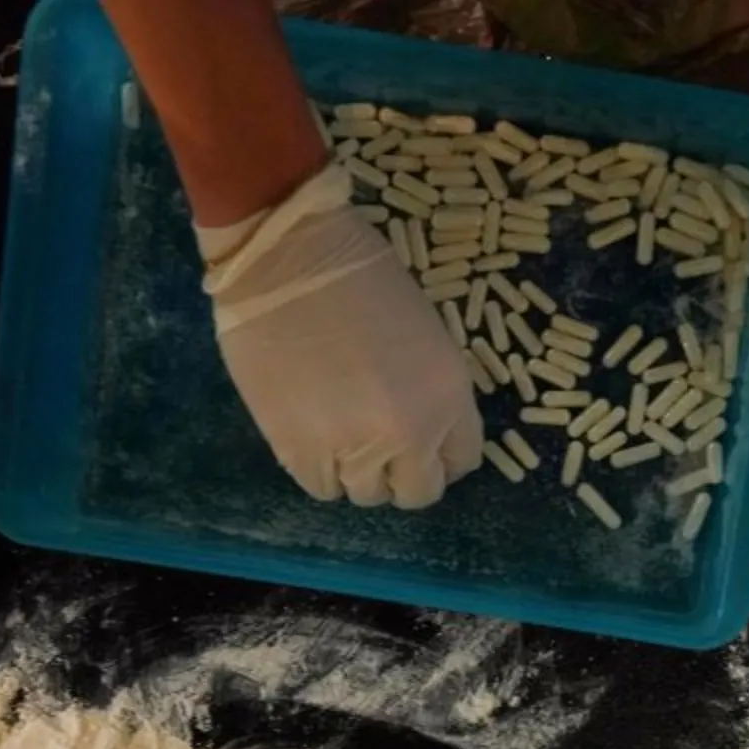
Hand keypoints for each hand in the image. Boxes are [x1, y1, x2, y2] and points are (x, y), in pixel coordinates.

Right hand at [200, 163, 483, 508]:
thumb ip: (431, 394)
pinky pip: (321, 486)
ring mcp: (353, 446)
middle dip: (403, 471)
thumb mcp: (426, 335)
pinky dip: (320, 467)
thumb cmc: (360, 275)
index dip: (440, 453)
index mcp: (449, 396)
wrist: (286, 255)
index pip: (462, 461)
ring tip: (340, 430)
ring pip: (366, 494)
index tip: (422, 441)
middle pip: (417, 491)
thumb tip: (420, 434)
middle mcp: (409, 432)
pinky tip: (312, 432)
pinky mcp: (299, 449)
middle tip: (380, 443)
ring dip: (357, 470)